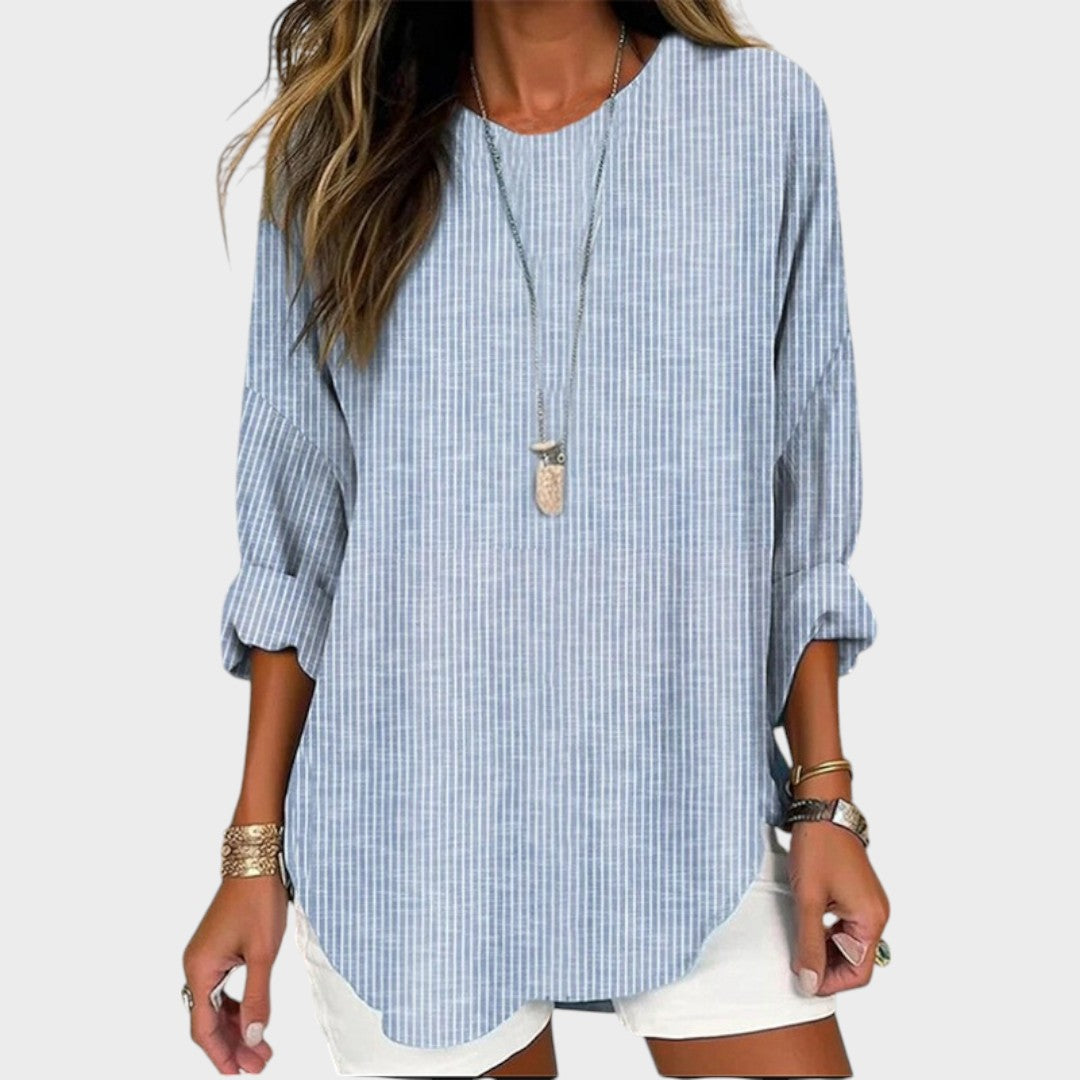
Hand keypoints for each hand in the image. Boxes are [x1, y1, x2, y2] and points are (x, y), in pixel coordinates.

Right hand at [182, 875, 288, 1073]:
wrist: (256, 862)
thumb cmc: (258, 901)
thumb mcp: (262, 953)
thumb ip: (258, 998)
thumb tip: (255, 1038)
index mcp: (200, 969)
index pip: (204, 1027)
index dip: (222, 1053)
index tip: (240, 1072)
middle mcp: (197, 966)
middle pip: (209, 1021)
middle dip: (234, 1045)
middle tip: (259, 1065)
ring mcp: (206, 958)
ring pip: (217, 1007)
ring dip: (237, 1029)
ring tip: (262, 1049)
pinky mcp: (218, 951)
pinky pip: (222, 991)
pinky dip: (238, 1008)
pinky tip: (254, 1021)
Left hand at [786, 820, 889, 996]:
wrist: (822, 810)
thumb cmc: (818, 848)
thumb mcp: (808, 901)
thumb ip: (809, 944)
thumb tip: (809, 982)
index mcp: (871, 919)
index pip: (858, 973)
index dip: (830, 982)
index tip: (802, 981)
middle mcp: (876, 914)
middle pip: (855, 961)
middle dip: (827, 967)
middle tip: (796, 963)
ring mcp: (869, 904)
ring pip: (850, 945)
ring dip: (826, 951)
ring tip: (798, 945)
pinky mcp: (858, 895)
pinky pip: (847, 927)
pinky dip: (829, 934)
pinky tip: (807, 927)